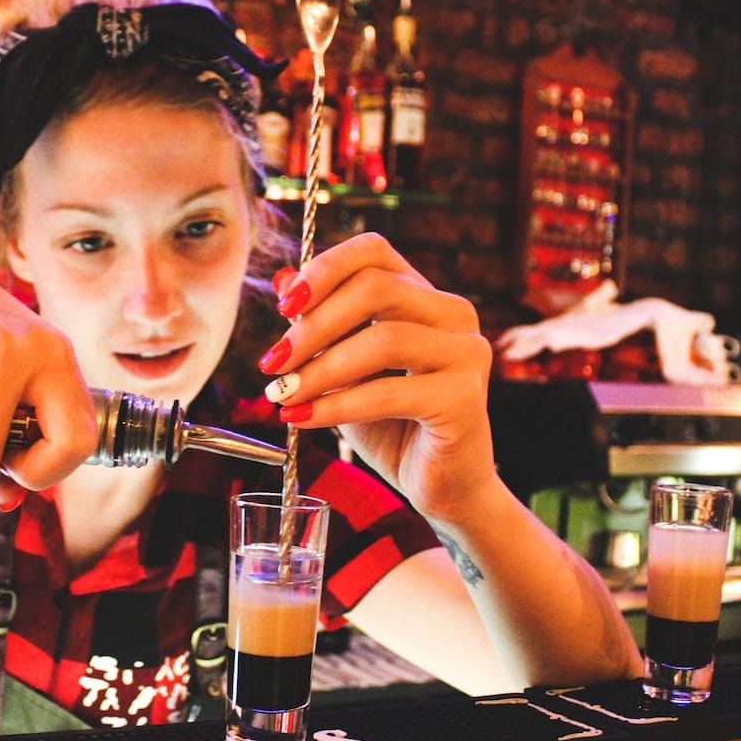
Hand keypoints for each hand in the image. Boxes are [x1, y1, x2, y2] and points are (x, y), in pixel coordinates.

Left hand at [260, 233, 496, 523]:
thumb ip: (320, 326)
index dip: (324, 269)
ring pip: (384, 339)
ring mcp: (467, 352)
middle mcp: (454, 314)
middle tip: (272, 363)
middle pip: (376, 287)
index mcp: (424, 297)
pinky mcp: (466, 397)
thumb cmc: (392, 426)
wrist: (441, 487)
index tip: (284, 308)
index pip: (373, 252)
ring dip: (321, 369)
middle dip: (313, 326)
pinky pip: (390, 391)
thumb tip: (282, 279)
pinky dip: (338, 405)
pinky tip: (305, 420)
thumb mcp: (343, 371)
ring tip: (284, 396)